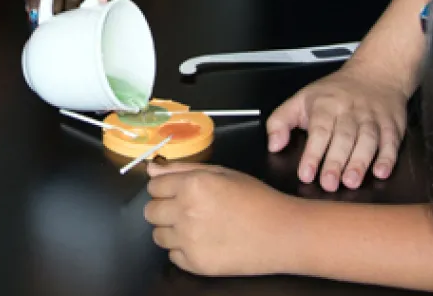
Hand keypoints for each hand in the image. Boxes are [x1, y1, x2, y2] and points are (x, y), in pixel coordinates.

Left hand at [144, 162, 298, 276]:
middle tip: (186, 209)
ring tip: (196, 227)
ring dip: (171, 230)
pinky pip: (173, 255)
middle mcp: (185, 212)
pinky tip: (204, 242)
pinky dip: (183, 250)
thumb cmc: (255, 198)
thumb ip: (183, 169)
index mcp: (192, 185)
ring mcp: (189, 241)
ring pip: (158, 235)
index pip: (154, 185)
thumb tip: (152, 168)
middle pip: (150, 211)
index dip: (165, 187)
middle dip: (164, 208)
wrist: (282, 233)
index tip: (177, 191)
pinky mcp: (196, 264)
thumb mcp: (222, 173)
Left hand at [265, 64, 409, 190]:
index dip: (312, 154)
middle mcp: (350, 111)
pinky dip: (387, 157)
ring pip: (367, 140)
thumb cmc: (335, 92)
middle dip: (335, 162)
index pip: (319, 130)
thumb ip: (280, 121)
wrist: (376, 73)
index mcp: (326, 105)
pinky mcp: (392, 125)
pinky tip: (381, 172)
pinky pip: (391, 141)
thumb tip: (273, 145)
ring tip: (351, 182)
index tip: (306, 173)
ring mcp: (372, 118)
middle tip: (329, 184)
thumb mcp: (301, 99)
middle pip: (343, 137)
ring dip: (360, 162)